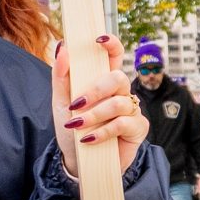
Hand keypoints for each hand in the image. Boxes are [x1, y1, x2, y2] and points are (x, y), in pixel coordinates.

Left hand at [53, 34, 148, 178]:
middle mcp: (121, 91)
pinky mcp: (138, 128)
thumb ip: (61, 76)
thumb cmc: (72, 128)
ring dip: (94, 115)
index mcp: (104, 80)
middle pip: (117, 78)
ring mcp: (132, 109)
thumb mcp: (61, 103)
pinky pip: (123, 123)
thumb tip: (63, 48)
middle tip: (76, 105)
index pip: (114, 55)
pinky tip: (89, 139)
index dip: (111, 43)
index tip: (98, 38)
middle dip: (95, 90)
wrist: (78, 161)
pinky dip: (103, 132)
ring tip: (78, 126)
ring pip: (119, 102)